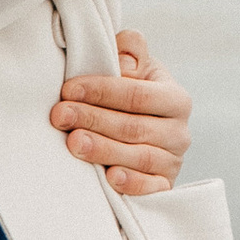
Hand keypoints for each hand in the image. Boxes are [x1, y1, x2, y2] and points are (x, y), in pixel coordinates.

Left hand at [51, 26, 190, 196]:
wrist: (140, 132)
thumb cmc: (129, 95)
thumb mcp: (133, 68)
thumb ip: (131, 50)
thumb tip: (125, 59)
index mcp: (174, 98)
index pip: (137, 94)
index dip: (102, 91)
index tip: (68, 90)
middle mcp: (179, 131)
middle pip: (134, 126)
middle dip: (93, 119)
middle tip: (59, 116)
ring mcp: (173, 161)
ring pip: (139, 157)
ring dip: (104, 149)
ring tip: (73, 143)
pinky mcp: (164, 186)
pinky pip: (151, 188)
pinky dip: (131, 183)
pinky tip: (110, 177)